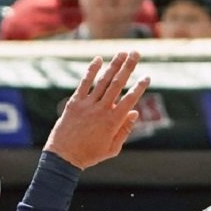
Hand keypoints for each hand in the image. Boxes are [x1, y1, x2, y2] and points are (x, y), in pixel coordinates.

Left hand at [46, 53, 149, 170]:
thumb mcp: (112, 148)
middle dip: (128, 67)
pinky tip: (98, 59)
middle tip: (136, 53)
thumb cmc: (89, 154)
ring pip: (103, 81)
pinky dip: (91, 71)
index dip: (140, 87)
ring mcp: (87, 105)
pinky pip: (84, 83)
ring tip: (122, 53)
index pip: (130, 99)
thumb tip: (135, 112)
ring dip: (114, 65)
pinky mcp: (75, 103)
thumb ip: (125, 130)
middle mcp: (102, 109)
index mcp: (113, 121)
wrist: (64, 157)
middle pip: (118, 84)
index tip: (147, 76)